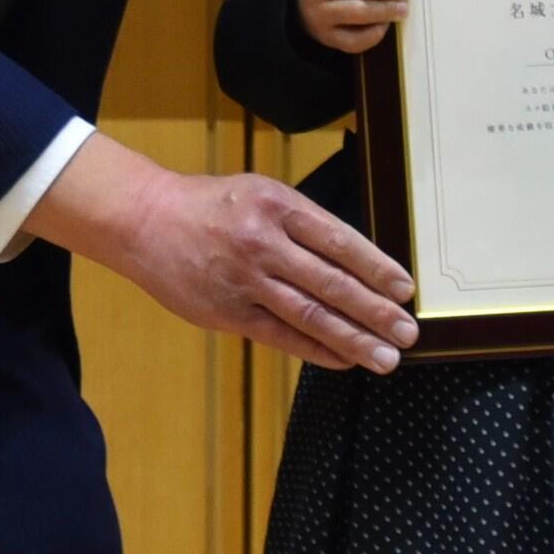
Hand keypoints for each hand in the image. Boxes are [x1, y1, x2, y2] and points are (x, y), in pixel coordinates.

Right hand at [30, 133, 420, 372]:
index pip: (340, 241)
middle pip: (331, 284)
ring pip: (310, 315)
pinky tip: (344, 360)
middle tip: (408, 332)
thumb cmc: (211, 205)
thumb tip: (356, 263)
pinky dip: (316, 350)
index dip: (377, 268)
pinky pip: (281, 336)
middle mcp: (263, 243)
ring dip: (354, 339)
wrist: (146, 220)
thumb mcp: (261, 193)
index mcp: (278, 205)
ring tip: (386, 357)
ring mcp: (245, 280)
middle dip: (375, 311)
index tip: (405, 289)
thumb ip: (302, 224)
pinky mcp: (227, 312)